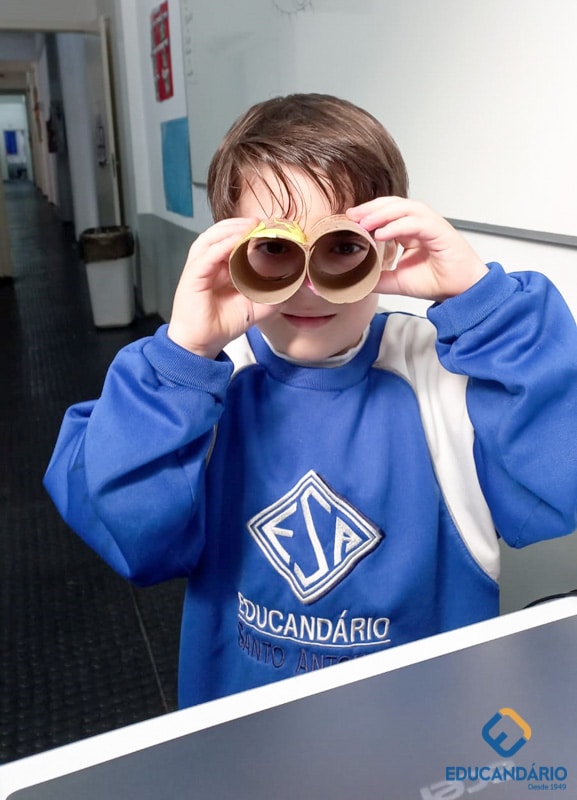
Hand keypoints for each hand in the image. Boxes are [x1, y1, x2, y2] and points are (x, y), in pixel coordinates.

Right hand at [167, 218, 274, 357]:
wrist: (203, 344)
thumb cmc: (223, 324)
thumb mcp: (256, 307)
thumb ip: (273, 295)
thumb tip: (294, 286)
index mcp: (222, 267)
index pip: (233, 239)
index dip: (250, 231)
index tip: (271, 227)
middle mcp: (209, 263)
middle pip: (222, 233)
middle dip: (242, 224)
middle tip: (263, 221)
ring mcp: (200, 267)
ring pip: (212, 238)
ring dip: (232, 228)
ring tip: (251, 225)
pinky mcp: (193, 275)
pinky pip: (208, 255)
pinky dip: (222, 245)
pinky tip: (236, 240)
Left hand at [347, 198, 488, 301]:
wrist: (461, 293)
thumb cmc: (437, 281)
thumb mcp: (398, 281)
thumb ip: (378, 277)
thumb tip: (356, 280)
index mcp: (410, 230)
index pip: (387, 212)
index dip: (368, 213)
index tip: (349, 219)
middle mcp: (420, 223)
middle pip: (393, 205)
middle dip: (370, 208)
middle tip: (351, 215)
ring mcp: (431, 224)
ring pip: (404, 209)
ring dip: (382, 213)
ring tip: (363, 222)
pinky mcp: (440, 231)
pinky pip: (416, 223)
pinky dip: (398, 226)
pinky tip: (382, 233)